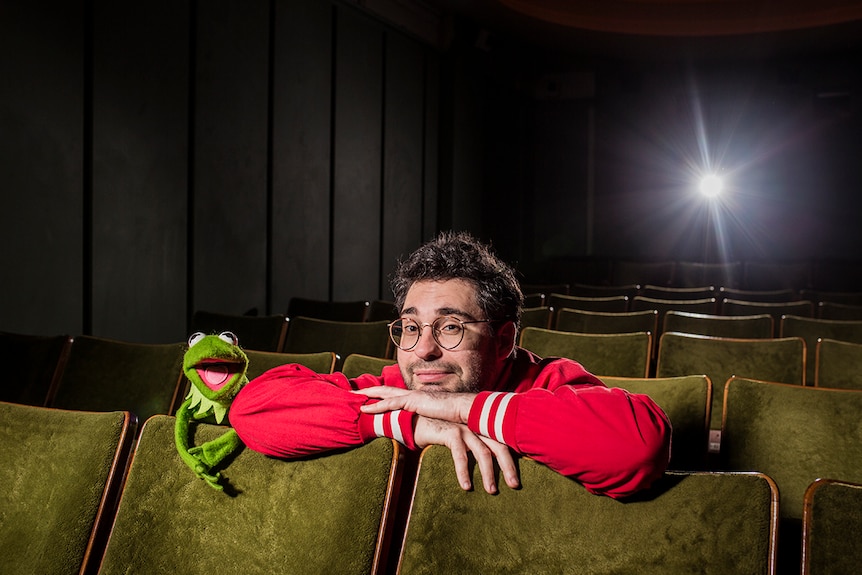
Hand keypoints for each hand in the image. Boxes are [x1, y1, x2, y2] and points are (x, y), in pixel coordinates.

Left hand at [355, 386, 472, 423]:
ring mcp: (412, 396)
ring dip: (368, 395)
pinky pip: (391, 404)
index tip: (368, 396)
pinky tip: (365, 409)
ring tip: (353, 397)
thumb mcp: (437, 419)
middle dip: (369, 391)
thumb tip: (423, 433)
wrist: (465, 409)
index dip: (381, 395)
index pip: (395, 395)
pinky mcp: (413, 402)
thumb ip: (427, 423)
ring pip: (384, 394)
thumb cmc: (455, 416)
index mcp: (417, 398)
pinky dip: (376, 406)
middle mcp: (413, 394)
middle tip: (353, 392)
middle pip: (385, 390)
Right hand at [414, 416, 519, 493]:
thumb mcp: (460, 443)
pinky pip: (460, 454)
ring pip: (483, 452)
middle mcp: (476, 427)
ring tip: (491, 491)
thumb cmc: (440, 435)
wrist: (416, 421)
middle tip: (515, 485)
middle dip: (509, 466)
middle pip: (499, 447)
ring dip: (489, 473)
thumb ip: (473, 451)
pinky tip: (466, 486)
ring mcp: (464, 428)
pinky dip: (464, 471)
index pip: (503, 443)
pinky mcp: (451, 432)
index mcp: (482, 429)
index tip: (518, 478)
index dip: (513, 460)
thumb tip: (488, 473)